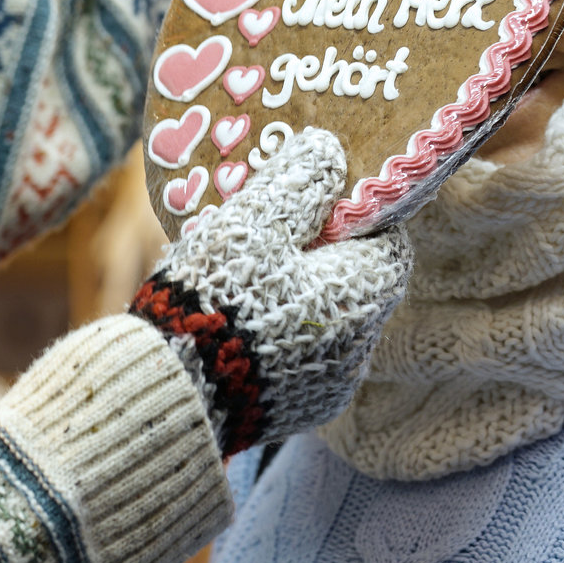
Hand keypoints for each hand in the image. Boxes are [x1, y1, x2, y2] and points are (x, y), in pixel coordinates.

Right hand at [130, 128, 410, 456]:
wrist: (172, 389)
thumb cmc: (218, 295)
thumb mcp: (254, 222)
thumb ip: (298, 182)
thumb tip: (330, 150)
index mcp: (361, 296)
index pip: (390, 245)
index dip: (357, 217)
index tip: (318, 200)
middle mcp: (359, 348)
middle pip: (356, 283)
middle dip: (321, 256)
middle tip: (272, 232)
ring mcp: (329, 386)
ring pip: (328, 323)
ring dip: (300, 297)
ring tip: (246, 276)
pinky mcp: (298, 413)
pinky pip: (303, 360)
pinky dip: (282, 337)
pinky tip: (238, 324)